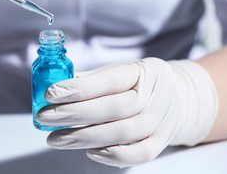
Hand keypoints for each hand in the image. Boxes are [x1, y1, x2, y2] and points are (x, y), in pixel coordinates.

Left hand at [37, 58, 217, 167]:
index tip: (50, 94)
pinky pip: (140, 154)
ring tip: (56, 138)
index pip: (109, 80)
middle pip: (113, 108)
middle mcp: (155, 96)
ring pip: (122, 133)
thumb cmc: (141, 83)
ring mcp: (160, 121)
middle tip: (45, 118)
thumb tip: (56, 87)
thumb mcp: (123, 71)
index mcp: (143, 71)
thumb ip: (93, 79)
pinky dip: (113, 156)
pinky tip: (89, 151)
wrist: (181, 97)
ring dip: (84, 137)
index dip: (78, 88)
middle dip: (74, 114)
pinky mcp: (162, 142)